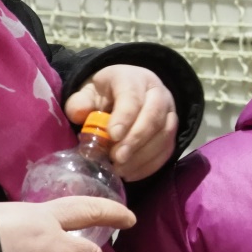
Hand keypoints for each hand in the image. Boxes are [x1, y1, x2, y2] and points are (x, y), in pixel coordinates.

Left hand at [65, 65, 177, 181]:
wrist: (127, 92)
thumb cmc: (105, 95)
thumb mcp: (88, 94)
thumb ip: (80, 102)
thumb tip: (79, 113)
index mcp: (133, 79)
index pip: (133, 96)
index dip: (125, 117)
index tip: (113, 136)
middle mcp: (157, 92)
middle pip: (154, 116)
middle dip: (136, 140)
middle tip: (117, 159)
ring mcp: (169, 111)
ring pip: (165, 134)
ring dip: (143, 155)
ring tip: (121, 169)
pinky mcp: (172, 130)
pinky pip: (168, 148)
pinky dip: (150, 164)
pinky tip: (131, 173)